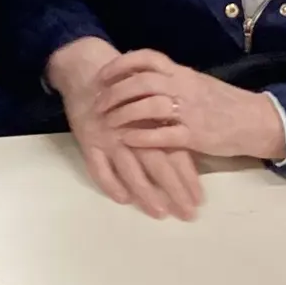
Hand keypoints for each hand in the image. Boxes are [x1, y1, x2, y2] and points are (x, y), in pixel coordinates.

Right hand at [50, 38, 200, 219]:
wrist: (86, 70)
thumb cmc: (124, 88)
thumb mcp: (150, 101)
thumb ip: (168, 124)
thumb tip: (195, 153)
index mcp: (152, 118)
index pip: (175, 151)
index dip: (188, 176)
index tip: (200, 200)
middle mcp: (133, 129)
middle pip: (157, 162)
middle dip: (174, 190)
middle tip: (188, 214)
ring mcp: (109, 137)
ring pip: (130, 169)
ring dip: (146, 193)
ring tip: (160, 213)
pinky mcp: (87, 142)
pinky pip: (98, 168)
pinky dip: (111, 185)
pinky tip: (123, 200)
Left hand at [95, 49, 285, 164]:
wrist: (258, 121)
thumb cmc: (225, 103)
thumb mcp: (197, 83)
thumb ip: (172, 81)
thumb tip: (141, 80)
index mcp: (183, 73)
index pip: (147, 58)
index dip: (121, 65)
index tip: (102, 75)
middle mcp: (184, 87)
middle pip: (141, 81)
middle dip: (115, 92)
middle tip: (98, 104)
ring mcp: (190, 111)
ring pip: (148, 105)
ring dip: (124, 113)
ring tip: (107, 123)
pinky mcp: (195, 136)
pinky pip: (163, 134)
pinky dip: (142, 136)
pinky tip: (127, 140)